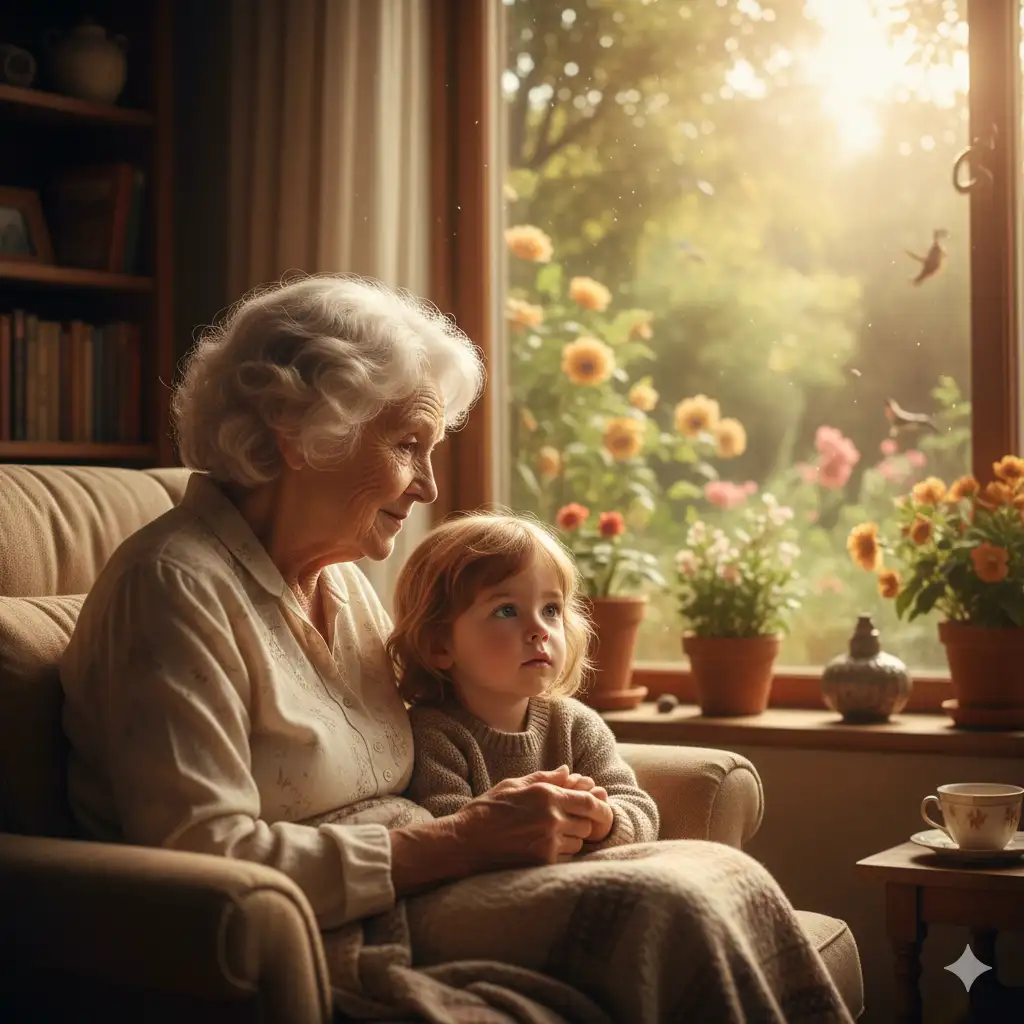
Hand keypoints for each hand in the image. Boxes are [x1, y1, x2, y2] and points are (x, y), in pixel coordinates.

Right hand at [449, 765, 608, 870]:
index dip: (599, 806)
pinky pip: (566, 858)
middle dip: (582, 822)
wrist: (464, 843)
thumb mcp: (513, 785)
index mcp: (546, 795)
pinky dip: (561, 854)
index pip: (589, 801)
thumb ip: (544, 778)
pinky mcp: (543, 863)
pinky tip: (541, 848)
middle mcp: (552, 818)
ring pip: (579, 843)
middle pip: (588, 823)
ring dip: (572, 839)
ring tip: (548, 835)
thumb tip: (568, 771)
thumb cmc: (486, 811)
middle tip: (566, 822)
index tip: (599, 809)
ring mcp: (549, 842)